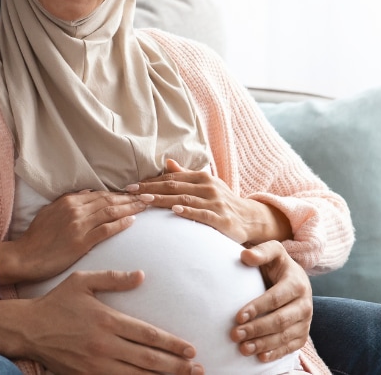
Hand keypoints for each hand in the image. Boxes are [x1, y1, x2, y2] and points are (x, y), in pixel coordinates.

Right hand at [0, 190, 147, 284]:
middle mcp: (75, 209)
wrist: (25, 257)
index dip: (120, 193)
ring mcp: (78, 224)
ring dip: (131, 207)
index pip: (101, 194)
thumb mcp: (50, 213)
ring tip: (146, 205)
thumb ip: (69, 203)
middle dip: (131, 197)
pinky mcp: (80, 241)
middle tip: (148, 196)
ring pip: (110, 211)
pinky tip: (132, 221)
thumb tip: (88, 195)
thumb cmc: (37, 238)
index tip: (135, 192)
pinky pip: (105, 229)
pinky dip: (120, 224)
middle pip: (109, 200)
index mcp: (68, 201)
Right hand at [25, 270, 203, 374]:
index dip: (172, 344)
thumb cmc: (57, 302)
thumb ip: (113, 278)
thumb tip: (142, 276)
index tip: (191, 349)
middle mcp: (103, 345)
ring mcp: (95, 365)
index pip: (148, 335)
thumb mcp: (82, 281)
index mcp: (106, 320)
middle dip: (176, 366)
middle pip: (148, 360)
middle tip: (197, 369)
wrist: (27, 329)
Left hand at [126, 159, 290, 244]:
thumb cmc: (223, 202)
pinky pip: (203, 214)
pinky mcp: (222, 219)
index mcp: (202, 177)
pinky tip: (175, 210)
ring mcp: (216, 203)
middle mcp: (208, 187)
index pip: (171, 178)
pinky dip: (188, 211)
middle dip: (150, 188)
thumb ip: (185, 175)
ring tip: (144, 200)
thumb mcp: (206, 186)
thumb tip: (166, 161)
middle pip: (174, 186)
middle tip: (130, 192)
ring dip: (162, 199)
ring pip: (184, 199)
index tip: (131, 186)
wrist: (251, 219)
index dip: (150, 181)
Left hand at [232, 240, 311, 362]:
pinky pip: (291, 347)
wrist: (294, 279)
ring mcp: (306, 321)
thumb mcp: (273, 252)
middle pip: (280, 320)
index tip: (238, 316)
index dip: (257, 308)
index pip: (276, 298)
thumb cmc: (278, 266)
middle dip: (256, 329)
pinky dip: (276, 353)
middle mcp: (305, 304)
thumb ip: (262, 251)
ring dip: (263, 344)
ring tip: (243, 348)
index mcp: (297, 283)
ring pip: (285, 336)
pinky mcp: (303, 334)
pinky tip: (260, 357)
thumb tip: (245, 255)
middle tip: (235, 334)